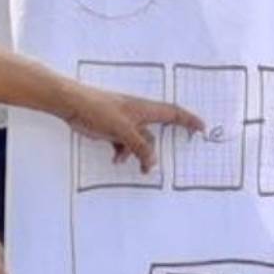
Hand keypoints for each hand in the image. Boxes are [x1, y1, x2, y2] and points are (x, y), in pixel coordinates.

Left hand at [59, 83, 203, 173]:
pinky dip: (123, 152)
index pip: (173, 113)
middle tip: (152, 167)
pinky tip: (115, 158)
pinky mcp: (112, 129)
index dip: (189, 120)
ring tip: (134, 168)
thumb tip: (152, 161)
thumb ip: (139, 146)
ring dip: (136, 155)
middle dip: (153, 151)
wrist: (72, 105)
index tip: (201, 129)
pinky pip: (124, 144)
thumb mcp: (123, 130)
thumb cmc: (98, 110)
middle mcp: (137, 115)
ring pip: (138, 142)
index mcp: (145, 109)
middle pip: (153, 135)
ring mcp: (124, 122)